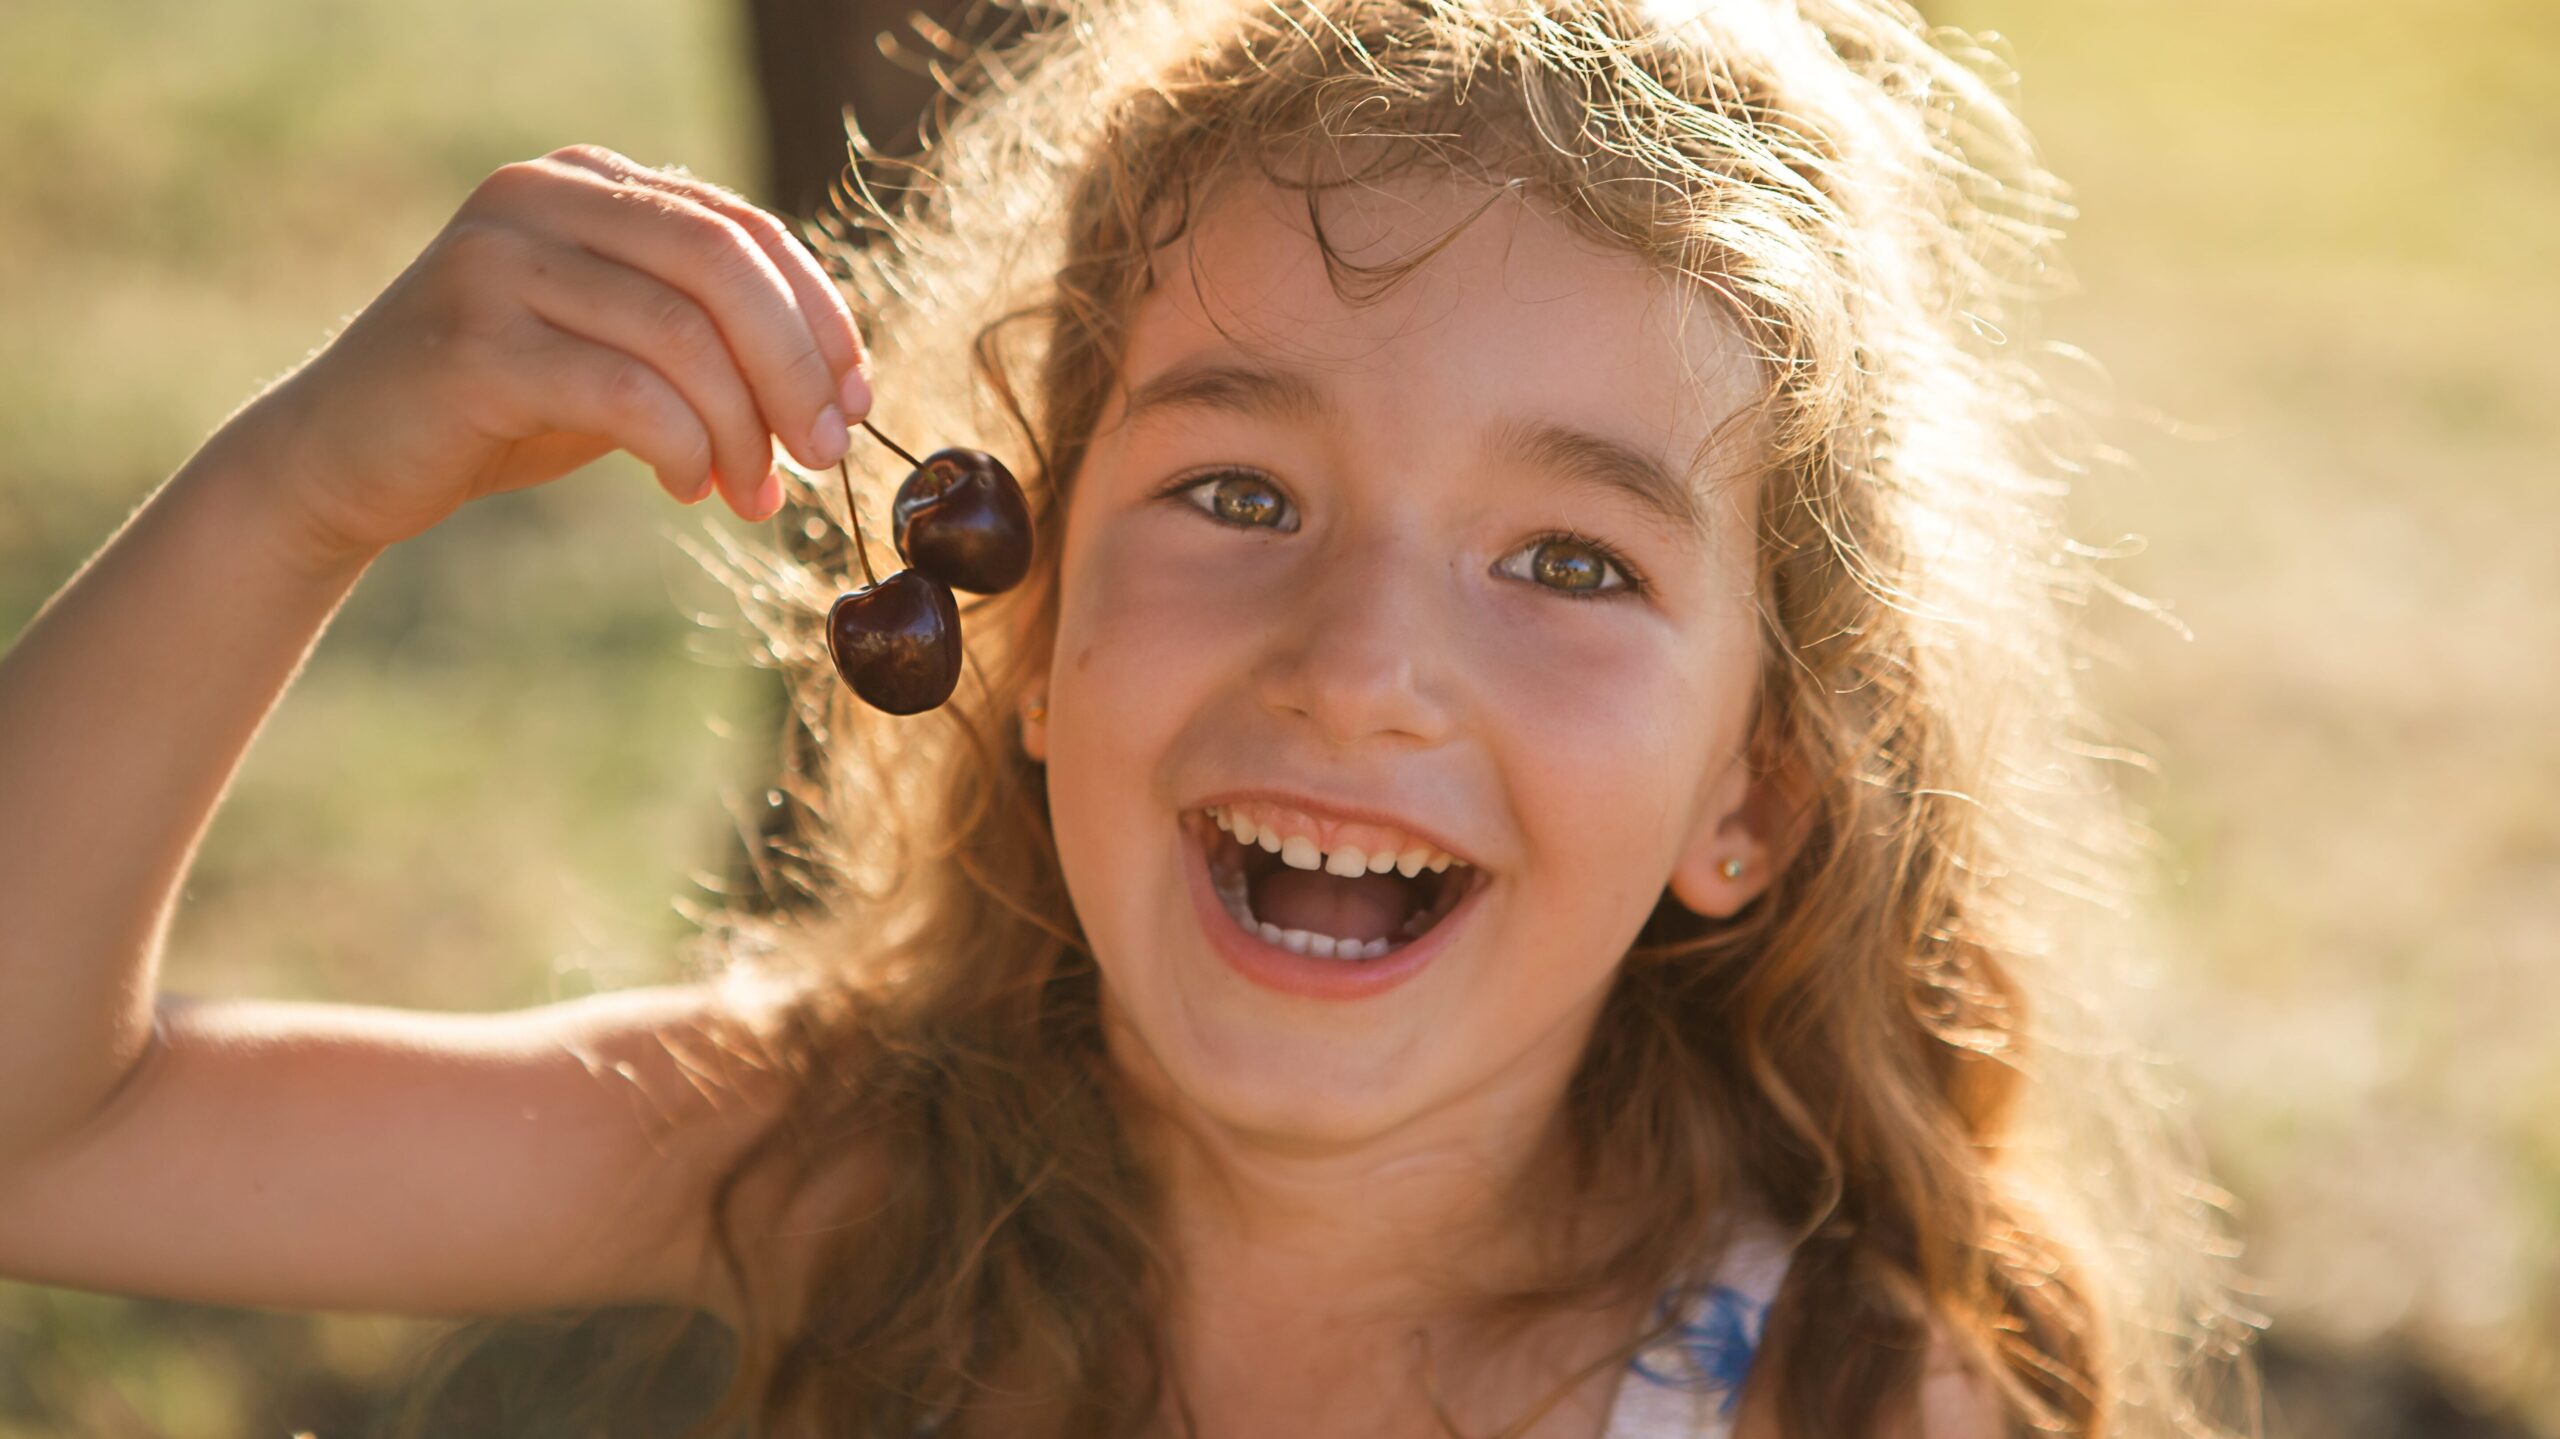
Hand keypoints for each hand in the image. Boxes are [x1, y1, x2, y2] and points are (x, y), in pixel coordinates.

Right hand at [250, 144, 870, 561]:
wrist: (340, 458)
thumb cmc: (499, 409)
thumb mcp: (616, 351)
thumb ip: (704, 335)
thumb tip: (836, 382)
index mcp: (586, 181)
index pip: (742, 228)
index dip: (817, 315)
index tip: (855, 398)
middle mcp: (539, 197)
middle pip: (723, 266)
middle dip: (795, 369)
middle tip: (824, 453)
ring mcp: (497, 261)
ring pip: (683, 334)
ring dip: (742, 428)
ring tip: (752, 494)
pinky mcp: (473, 344)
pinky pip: (626, 393)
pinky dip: (682, 448)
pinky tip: (689, 488)